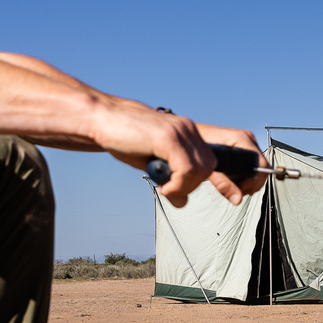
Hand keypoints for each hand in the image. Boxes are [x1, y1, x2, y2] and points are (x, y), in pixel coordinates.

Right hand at [95, 104, 265, 207]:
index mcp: (189, 134)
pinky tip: (164, 185)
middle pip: (210, 167)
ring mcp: (180, 132)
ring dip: (185, 186)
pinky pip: (186, 168)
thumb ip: (171, 179)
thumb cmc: (125, 140)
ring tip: (166, 187)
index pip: (216, 160)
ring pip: (201, 170)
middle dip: (195, 186)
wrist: (102, 120)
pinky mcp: (168, 137)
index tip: (219, 195)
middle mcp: (189, 130)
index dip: (220, 180)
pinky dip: (178, 184)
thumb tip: (182, 202)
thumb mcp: (153, 164)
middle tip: (173, 191)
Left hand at [189, 122, 268, 202]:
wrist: (188, 136)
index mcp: (242, 139)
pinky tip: (235, 180)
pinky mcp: (244, 147)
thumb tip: (237, 199)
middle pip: (262, 168)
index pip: (261, 164)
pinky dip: (246, 176)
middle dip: (252, 183)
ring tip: (233, 186)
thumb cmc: (197, 146)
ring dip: (249, 181)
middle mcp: (247, 139)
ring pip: (259, 168)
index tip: (240, 188)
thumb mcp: (209, 168)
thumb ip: (224, 184)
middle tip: (236, 190)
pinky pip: (253, 165)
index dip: (254, 181)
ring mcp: (247, 143)